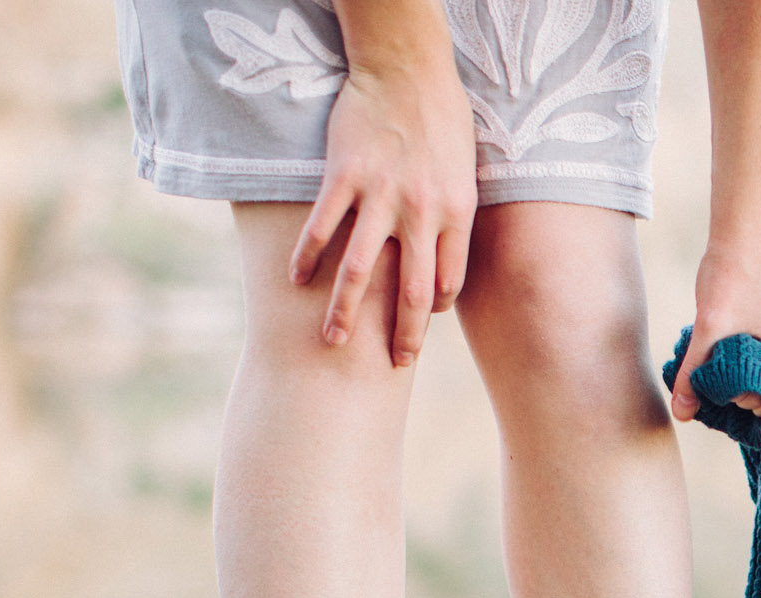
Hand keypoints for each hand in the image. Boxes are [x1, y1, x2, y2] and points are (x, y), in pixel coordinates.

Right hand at [289, 51, 475, 366]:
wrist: (407, 70)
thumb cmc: (443, 119)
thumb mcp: (465, 172)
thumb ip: (455, 214)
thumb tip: (447, 251)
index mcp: (456, 215)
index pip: (449, 282)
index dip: (437, 308)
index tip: (425, 320)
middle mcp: (421, 215)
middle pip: (412, 292)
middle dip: (404, 335)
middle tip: (394, 364)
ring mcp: (381, 198)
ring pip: (361, 271)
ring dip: (345, 312)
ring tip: (333, 342)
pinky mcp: (344, 178)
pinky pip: (322, 228)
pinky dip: (306, 257)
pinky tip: (295, 280)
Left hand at [671, 232, 760, 423]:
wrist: (745, 224)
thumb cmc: (734, 273)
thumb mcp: (709, 328)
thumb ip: (694, 373)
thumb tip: (679, 414)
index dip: (748, 408)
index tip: (720, 399)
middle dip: (744, 390)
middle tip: (711, 381)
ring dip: (745, 370)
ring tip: (715, 362)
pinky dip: (750, 351)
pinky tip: (725, 342)